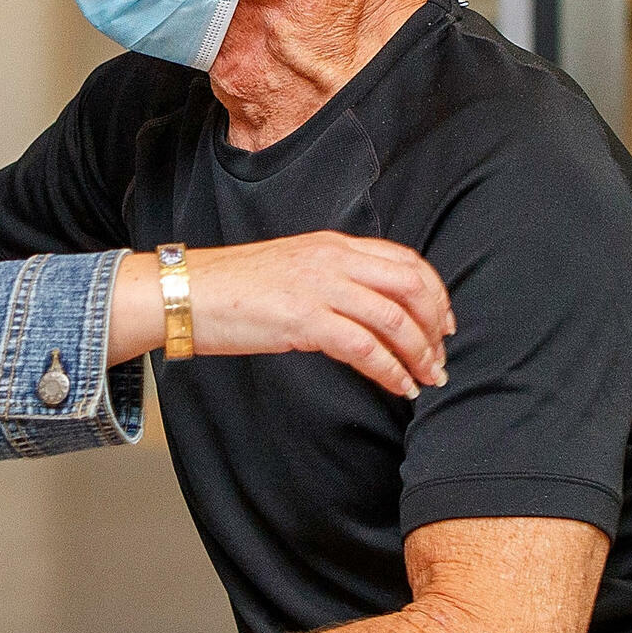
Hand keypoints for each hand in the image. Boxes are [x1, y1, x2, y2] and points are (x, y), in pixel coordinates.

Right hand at [107, 232, 452, 397]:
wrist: (187, 293)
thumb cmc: (232, 288)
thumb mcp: (292, 268)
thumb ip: (330, 277)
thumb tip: (364, 307)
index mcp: (332, 245)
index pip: (405, 260)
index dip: (435, 293)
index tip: (444, 323)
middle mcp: (333, 260)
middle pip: (412, 286)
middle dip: (436, 325)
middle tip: (440, 356)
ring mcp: (319, 288)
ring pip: (395, 319)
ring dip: (420, 354)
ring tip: (428, 379)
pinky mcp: (304, 320)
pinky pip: (366, 349)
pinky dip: (392, 371)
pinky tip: (400, 387)